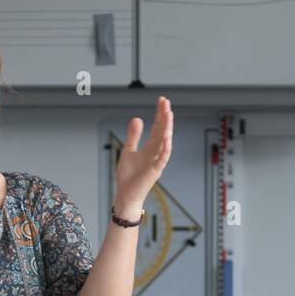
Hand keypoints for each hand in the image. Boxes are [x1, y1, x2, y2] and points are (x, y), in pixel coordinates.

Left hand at [114, 96, 173, 215]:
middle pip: (163, 131)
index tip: (162, 100)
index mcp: (150, 147)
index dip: (160, 114)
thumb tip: (137, 118)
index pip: (158, 127)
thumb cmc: (129, 176)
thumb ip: (133, 136)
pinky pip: (162, 159)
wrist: (126, 195)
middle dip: (165, 117)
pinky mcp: (155, 171)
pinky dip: (165, 149)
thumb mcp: (128, 151)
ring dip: (167, 128)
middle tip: (166, 102)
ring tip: (168, 114)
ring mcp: (157, 161)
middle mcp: (156, 152)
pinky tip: (166, 138)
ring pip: (165, 142)